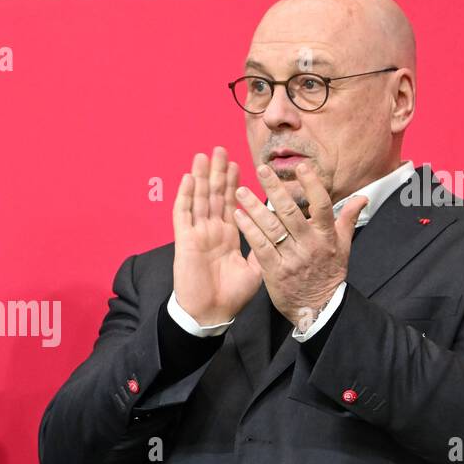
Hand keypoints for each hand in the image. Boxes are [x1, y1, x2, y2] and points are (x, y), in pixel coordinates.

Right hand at [171, 146, 263, 325]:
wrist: (211, 314)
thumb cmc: (231, 296)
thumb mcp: (256, 269)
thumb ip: (264, 248)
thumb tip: (280, 232)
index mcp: (228, 236)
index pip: (231, 203)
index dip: (233, 184)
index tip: (239, 164)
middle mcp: (212, 231)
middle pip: (214, 195)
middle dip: (217, 172)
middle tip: (220, 149)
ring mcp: (197, 234)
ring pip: (199, 199)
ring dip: (201, 177)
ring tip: (204, 155)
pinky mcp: (185, 241)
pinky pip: (183, 214)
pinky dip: (186, 195)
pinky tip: (189, 178)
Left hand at [233, 161, 367, 328]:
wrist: (318, 308)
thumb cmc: (329, 274)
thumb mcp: (343, 247)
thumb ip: (348, 219)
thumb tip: (362, 198)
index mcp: (326, 236)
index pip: (321, 205)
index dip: (311, 185)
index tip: (301, 166)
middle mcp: (309, 245)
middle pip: (291, 212)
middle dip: (275, 189)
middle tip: (262, 169)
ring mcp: (291, 258)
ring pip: (272, 228)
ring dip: (255, 208)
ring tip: (241, 191)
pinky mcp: (274, 271)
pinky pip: (260, 247)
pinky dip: (249, 231)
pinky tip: (238, 216)